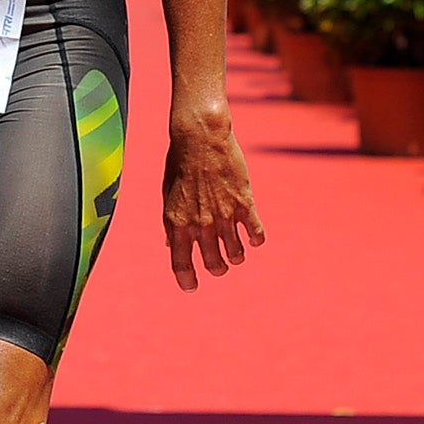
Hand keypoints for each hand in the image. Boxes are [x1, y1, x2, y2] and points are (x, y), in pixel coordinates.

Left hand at [161, 107, 262, 290]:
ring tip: (236, 253)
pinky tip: (254, 240)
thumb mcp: (168, 195)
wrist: (200, 137)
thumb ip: (171, 223)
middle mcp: (199, 224)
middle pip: (212, 262)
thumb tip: (171, 245)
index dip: (187, 279)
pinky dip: (255, 240)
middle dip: (217, 268)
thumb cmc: (179, 164)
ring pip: (235, 253)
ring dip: (236, 257)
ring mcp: (223, 215)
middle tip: (220, 266)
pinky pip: (255, 234)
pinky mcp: (244, 203)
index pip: (180, 263)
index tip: (192, 287)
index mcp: (176, 222)